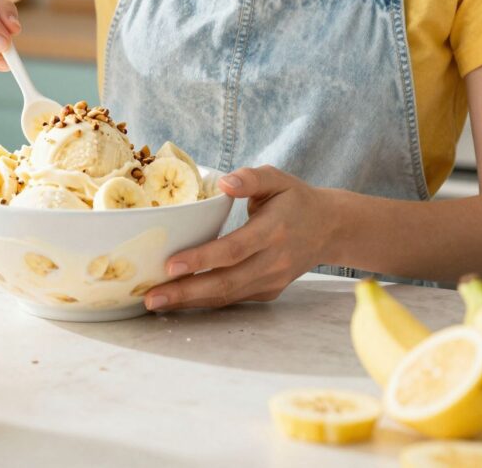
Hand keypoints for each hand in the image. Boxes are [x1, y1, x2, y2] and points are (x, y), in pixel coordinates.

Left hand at [143, 166, 333, 311]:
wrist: (330, 228)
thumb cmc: (296, 199)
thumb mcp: (278, 179)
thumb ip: (252, 178)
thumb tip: (225, 182)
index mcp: (273, 231)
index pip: (234, 249)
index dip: (202, 259)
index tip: (170, 264)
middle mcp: (273, 261)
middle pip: (226, 282)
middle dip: (186, 292)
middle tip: (151, 297)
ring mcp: (271, 280)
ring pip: (227, 296)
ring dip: (190, 302)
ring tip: (156, 302)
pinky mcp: (267, 291)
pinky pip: (233, 299)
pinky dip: (205, 302)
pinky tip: (179, 300)